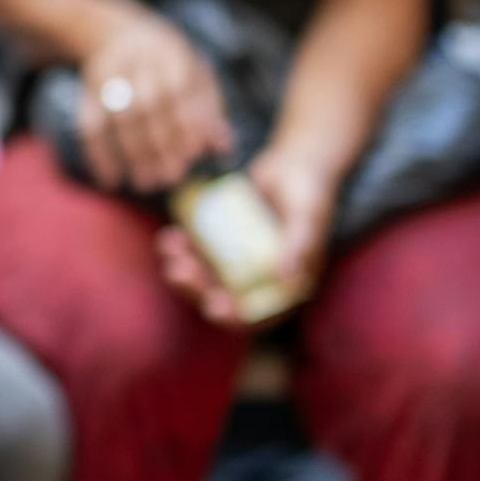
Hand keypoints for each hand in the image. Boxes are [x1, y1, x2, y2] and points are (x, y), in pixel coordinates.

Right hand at [72, 10, 230, 194]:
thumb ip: (209, 110)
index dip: (185, 123)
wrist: (118, 33)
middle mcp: (137, 59)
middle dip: (159, 144)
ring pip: (118, 117)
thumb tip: (223, 148)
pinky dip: (99, 154)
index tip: (193, 156)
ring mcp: (109, 72)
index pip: (177, 90)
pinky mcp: (87, 88)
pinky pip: (90, 124)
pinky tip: (111, 179)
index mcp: (170, 53)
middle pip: (146, 105)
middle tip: (170, 178)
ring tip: (146, 183)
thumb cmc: (168, 65)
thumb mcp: (195, 76)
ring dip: (133, 154)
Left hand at [158, 142, 334, 321]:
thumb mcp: (308, 216)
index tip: (213, 305)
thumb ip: (300, 246)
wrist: (294, 164)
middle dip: (197, 289)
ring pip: (205, 278)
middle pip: (224, 297)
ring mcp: (238, 263)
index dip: (234, 316)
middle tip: (178, 272)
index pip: (258, 316)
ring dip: (184, 270)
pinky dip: (182, 249)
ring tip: (170, 250)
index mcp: (286, 287)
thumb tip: (287, 279)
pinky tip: (170, 237)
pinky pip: (198, 253)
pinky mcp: (221, 244)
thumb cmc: (309, 192)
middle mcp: (259, 281)